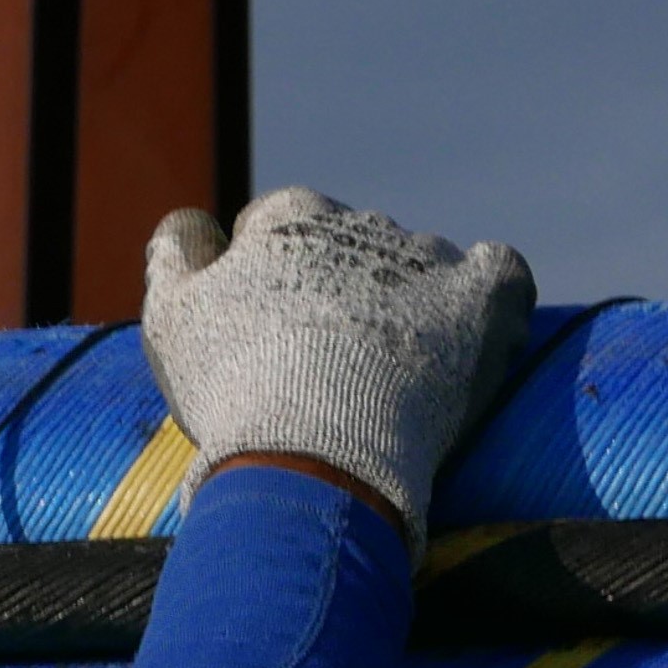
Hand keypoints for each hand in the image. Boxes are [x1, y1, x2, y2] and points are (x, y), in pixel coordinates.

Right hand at [142, 189, 539, 537]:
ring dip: (403, 297)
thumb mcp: (170, 317)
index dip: (263, 270)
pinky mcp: (481, 296)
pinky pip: (498, 270)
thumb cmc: (234, 386)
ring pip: (416, 262)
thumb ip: (174, 256)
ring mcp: (426, 257)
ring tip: (386, 369)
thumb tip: (193, 225)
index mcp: (287, 218)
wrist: (316, 450)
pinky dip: (483, 288)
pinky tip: (468, 321)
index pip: (274, 221)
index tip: (261, 323)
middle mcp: (361, 221)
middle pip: (347, 243)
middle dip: (336, 285)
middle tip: (320, 358)